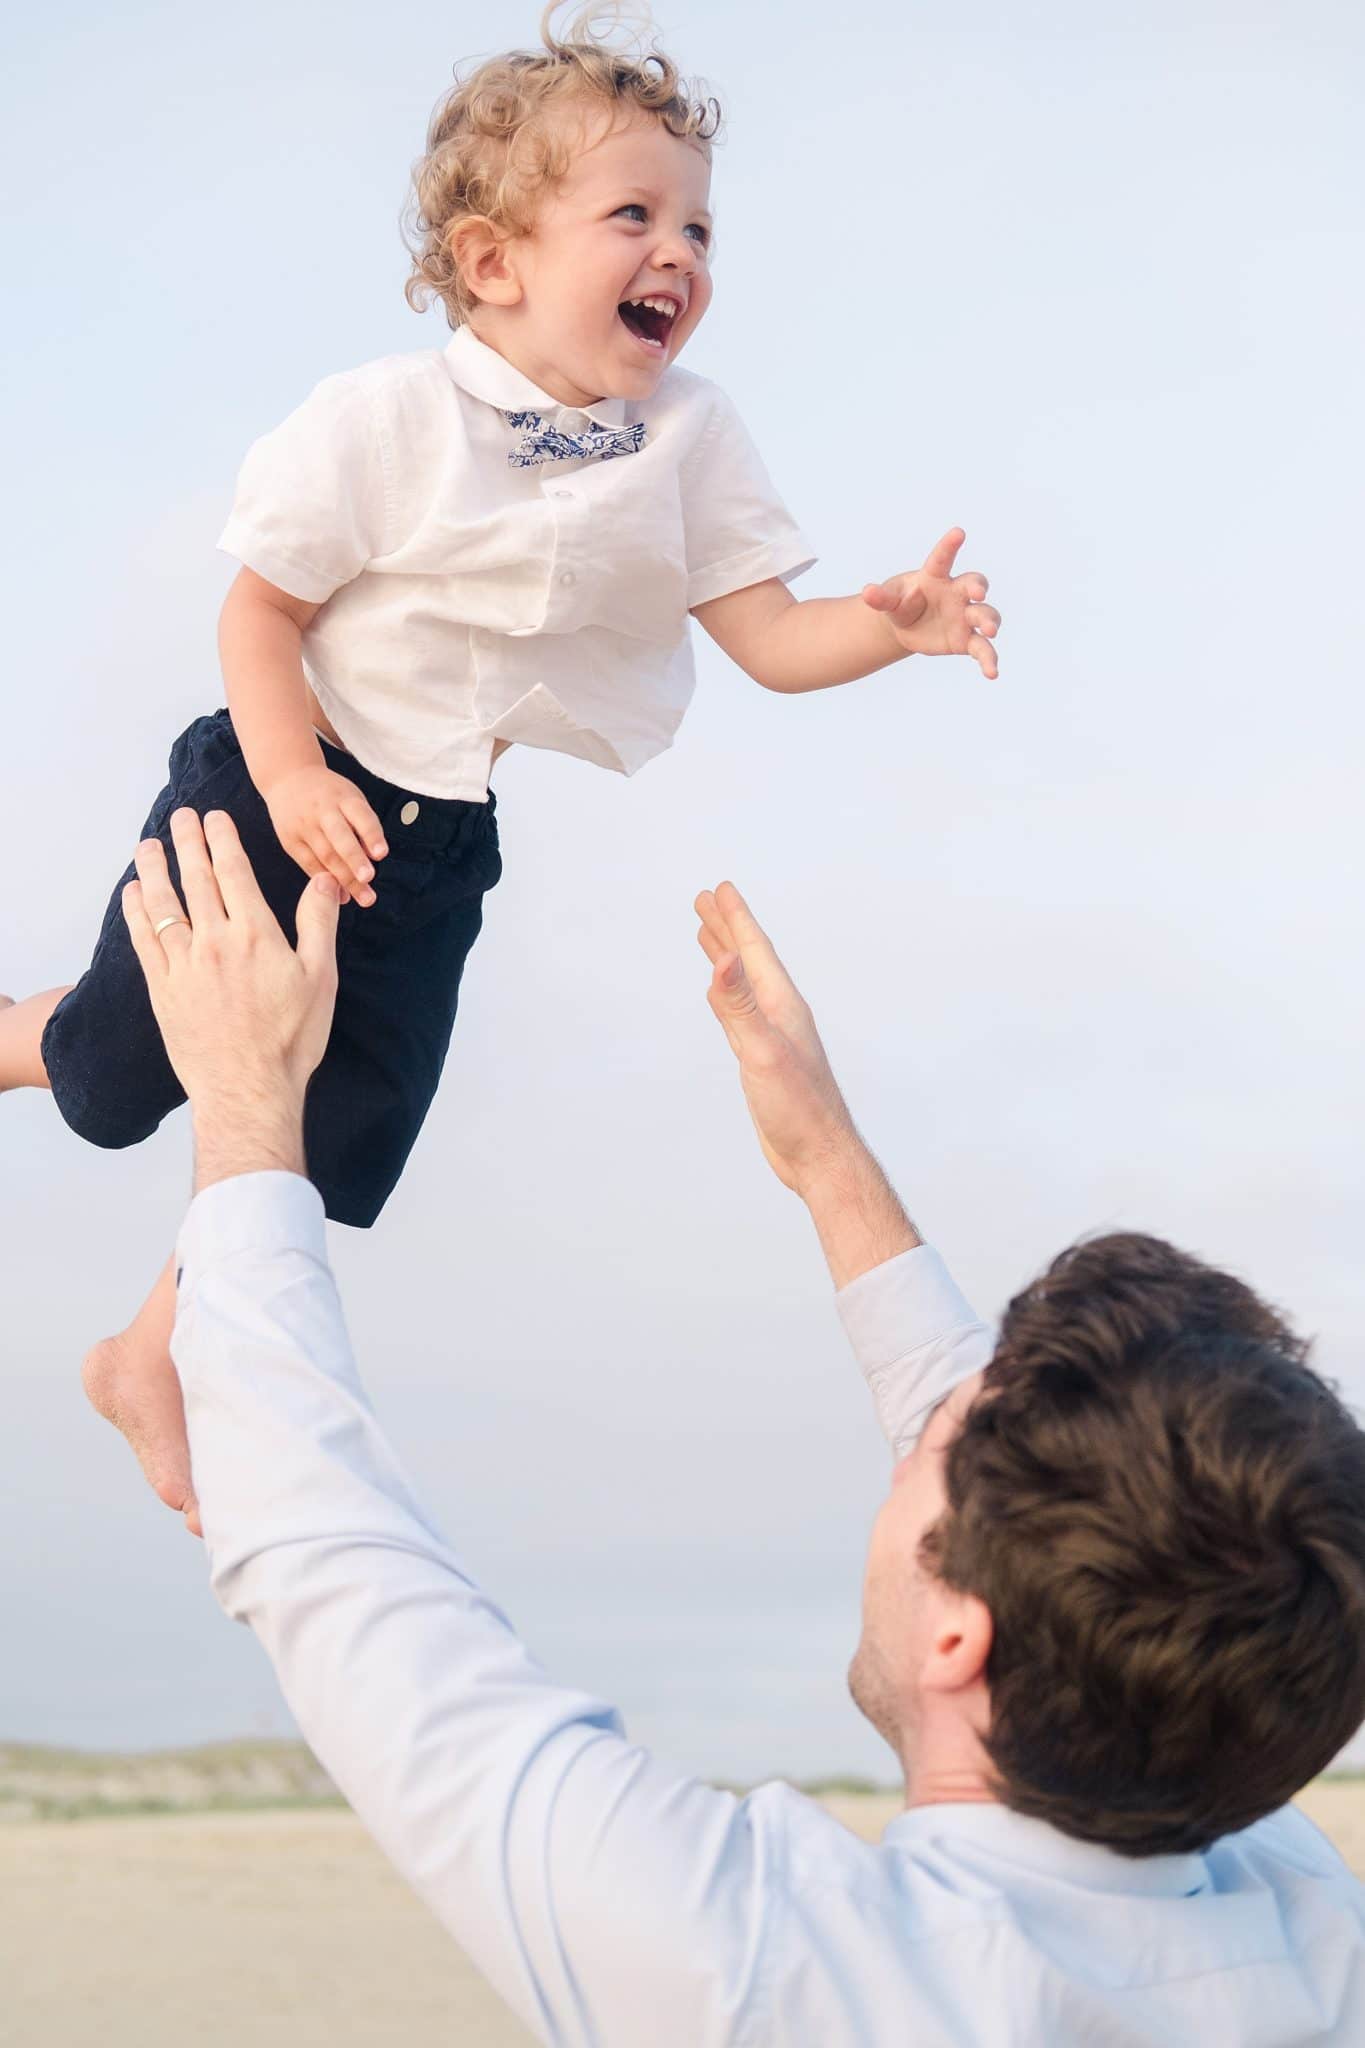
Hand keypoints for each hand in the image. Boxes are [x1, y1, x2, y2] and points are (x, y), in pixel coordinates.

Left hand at [122, 808, 340, 1159]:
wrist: (248, 1090)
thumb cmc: (291, 1039)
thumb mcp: (321, 979)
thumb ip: (319, 924)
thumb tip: (324, 882)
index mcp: (254, 934)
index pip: (234, 872)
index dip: (223, 840)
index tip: (216, 818)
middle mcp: (214, 942)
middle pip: (196, 879)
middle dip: (187, 842)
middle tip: (180, 816)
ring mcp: (183, 966)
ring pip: (163, 905)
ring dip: (155, 870)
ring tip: (148, 845)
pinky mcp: (162, 991)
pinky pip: (143, 941)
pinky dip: (136, 913)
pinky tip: (133, 894)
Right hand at [263, 764, 387, 907]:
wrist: (287, 779)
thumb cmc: (329, 795)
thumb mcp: (349, 798)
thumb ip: (363, 826)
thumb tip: (373, 860)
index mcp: (343, 797)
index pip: (360, 816)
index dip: (371, 835)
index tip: (381, 854)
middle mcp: (322, 810)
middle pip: (339, 838)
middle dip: (354, 859)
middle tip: (369, 879)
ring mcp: (303, 826)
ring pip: (325, 855)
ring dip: (345, 879)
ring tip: (364, 897)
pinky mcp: (290, 841)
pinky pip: (310, 864)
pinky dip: (326, 881)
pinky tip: (342, 896)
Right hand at [694, 881, 858, 1194]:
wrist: (818, 1156)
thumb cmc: (798, 1108)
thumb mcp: (763, 1052)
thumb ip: (741, 1007)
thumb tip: (724, 960)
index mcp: (782, 1006)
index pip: (755, 951)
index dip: (736, 918)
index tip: (718, 889)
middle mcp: (778, 1014)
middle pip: (748, 960)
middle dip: (727, 928)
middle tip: (705, 899)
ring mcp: (771, 1037)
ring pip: (742, 986)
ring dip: (726, 958)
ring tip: (709, 935)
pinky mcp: (762, 1060)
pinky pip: (739, 1015)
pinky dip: (726, 997)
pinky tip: (721, 994)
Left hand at [861, 529, 1000, 678]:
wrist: (910, 627)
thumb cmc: (902, 604)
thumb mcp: (889, 601)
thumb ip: (881, 598)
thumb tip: (867, 593)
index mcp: (935, 577)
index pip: (942, 558)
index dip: (949, 545)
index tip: (958, 532)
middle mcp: (956, 593)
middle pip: (972, 584)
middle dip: (978, 586)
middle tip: (979, 592)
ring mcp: (965, 616)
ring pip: (984, 615)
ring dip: (989, 621)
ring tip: (989, 631)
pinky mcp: (967, 640)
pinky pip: (982, 649)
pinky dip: (989, 660)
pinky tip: (991, 673)